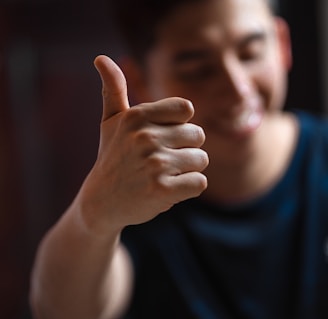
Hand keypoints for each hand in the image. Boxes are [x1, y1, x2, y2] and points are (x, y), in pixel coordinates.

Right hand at [78, 55, 207, 233]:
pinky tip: (168, 190)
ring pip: (201, 160)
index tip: (162, 137)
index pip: (187, 109)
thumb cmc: (113, 158)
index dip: (180, 125)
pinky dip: (189, 188)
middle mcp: (145, 136)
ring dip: (187, 170)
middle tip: (160, 161)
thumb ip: (113, 89)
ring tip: (162, 176)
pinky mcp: (162, 190)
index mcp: (137, 116)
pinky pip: (199, 183)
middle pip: (198, 135)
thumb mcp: (110, 122)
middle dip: (185, 149)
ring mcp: (154, 164)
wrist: (102, 202)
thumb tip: (101, 57)